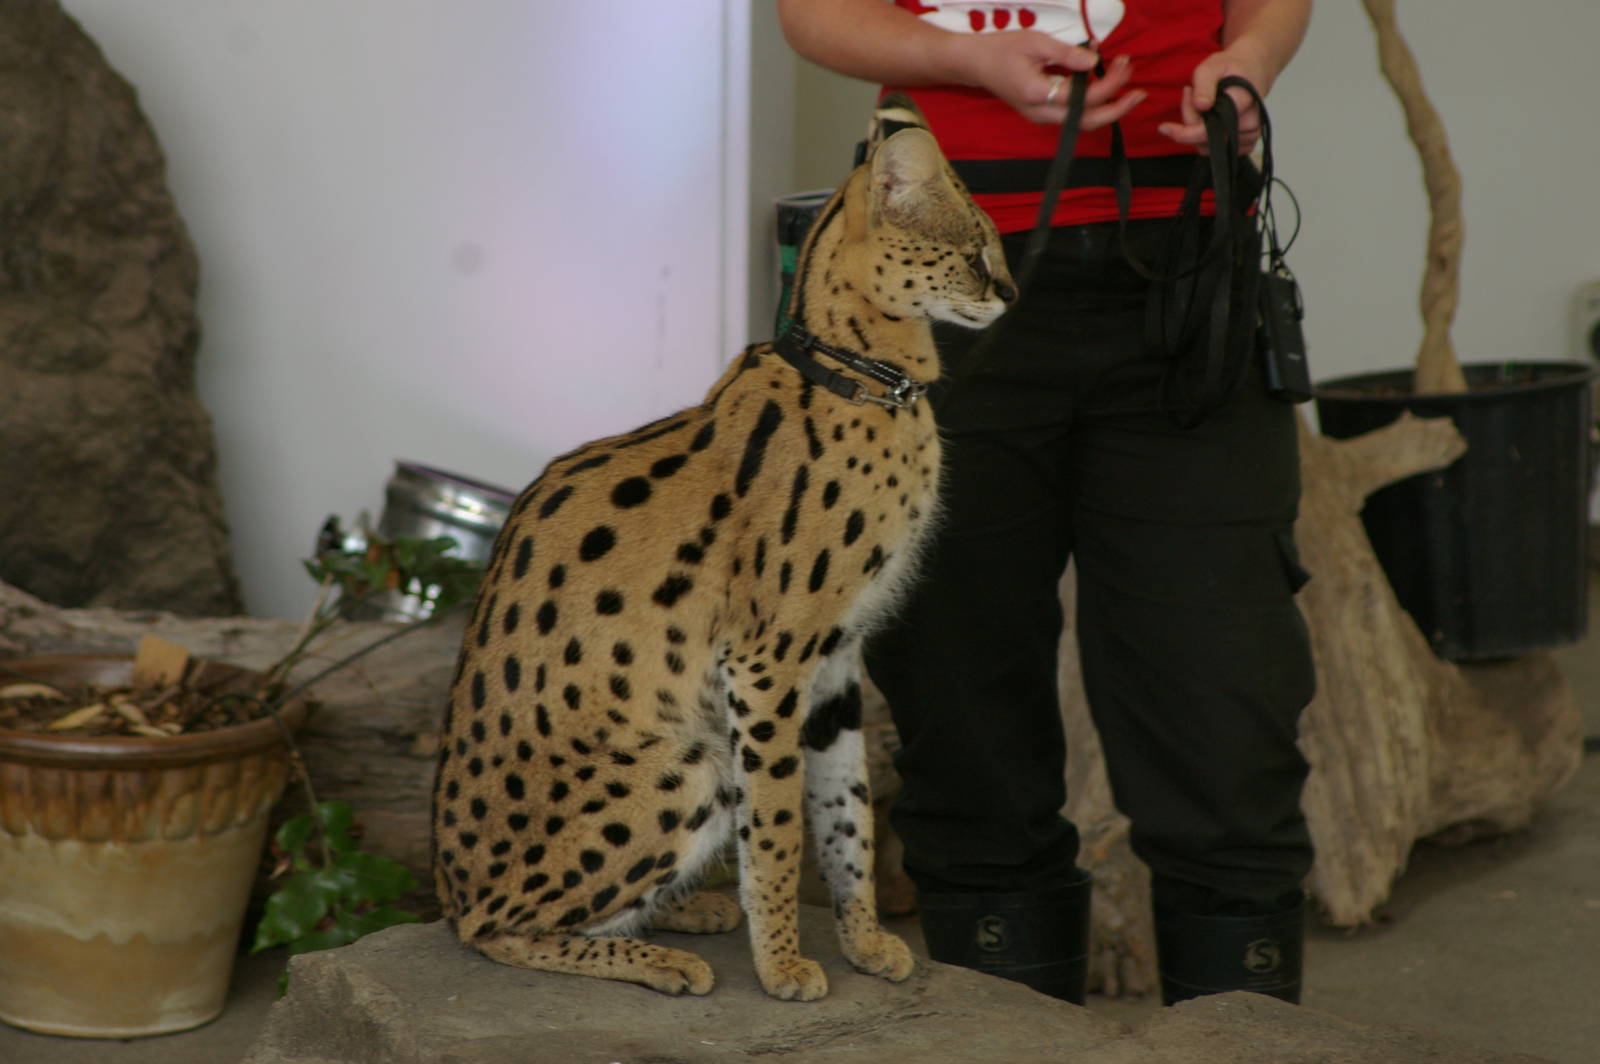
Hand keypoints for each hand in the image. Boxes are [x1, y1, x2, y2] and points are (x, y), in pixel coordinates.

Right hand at [941, 30, 1144, 128]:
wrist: (975, 64)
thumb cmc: (1002, 49)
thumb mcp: (1036, 42)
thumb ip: (1067, 53)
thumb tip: (1095, 61)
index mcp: (1038, 94)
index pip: (1084, 96)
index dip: (1109, 82)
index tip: (1124, 62)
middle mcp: (1041, 113)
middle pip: (1087, 121)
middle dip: (1117, 108)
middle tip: (1139, 91)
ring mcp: (1040, 118)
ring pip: (1082, 123)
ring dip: (1107, 107)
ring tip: (1127, 86)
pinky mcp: (1042, 115)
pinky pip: (1073, 116)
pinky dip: (1092, 104)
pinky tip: (1104, 85)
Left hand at [1158, 46, 1270, 154]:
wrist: (1252, 70)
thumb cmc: (1231, 67)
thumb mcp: (1212, 65)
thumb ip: (1204, 84)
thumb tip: (1201, 106)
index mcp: (1244, 101)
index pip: (1212, 127)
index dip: (1186, 132)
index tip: (1164, 128)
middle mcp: (1251, 123)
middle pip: (1205, 138)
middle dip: (1190, 120)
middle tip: (1190, 94)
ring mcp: (1250, 136)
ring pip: (1207, 147)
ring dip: (1196, 129)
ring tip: (1202, 103)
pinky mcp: (1246, 145)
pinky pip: (1214, 149)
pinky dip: (1204, 137)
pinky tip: (1209, 118)